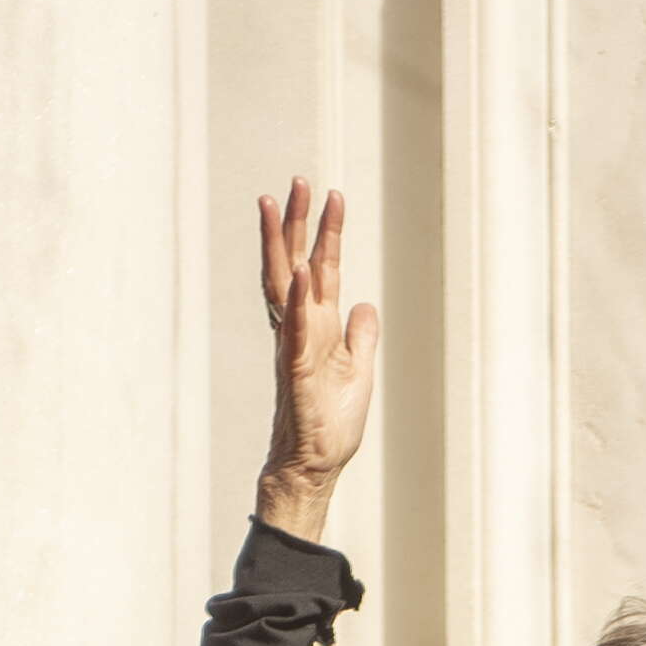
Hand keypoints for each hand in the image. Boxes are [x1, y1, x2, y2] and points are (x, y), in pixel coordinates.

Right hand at [251, 181, 380, 539]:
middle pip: (295, 263)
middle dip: (297, 222)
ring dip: (283, 245)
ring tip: (279, 204)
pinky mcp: (298, 372)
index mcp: (318, 326)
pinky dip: (300, 301)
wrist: (315, 465)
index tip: (331, 194)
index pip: (320, 268)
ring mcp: (296, 346)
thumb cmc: (330, 423)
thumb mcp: (358, 370)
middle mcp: (302, 327)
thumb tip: (366, 304)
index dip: (326, 232)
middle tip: (298, 180)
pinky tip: (301, 273)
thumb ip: (361, 336)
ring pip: (285, 285)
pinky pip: (297, 330)